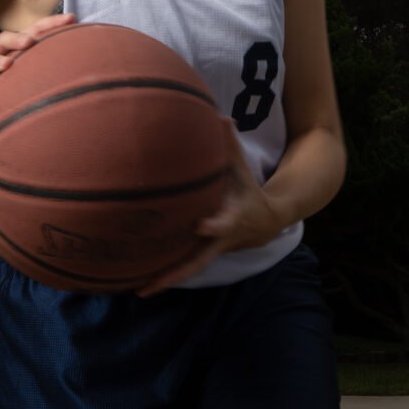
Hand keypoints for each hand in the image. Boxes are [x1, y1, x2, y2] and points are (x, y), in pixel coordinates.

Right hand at [0, 12, 75, 116]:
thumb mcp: (23, 66)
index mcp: (12, 46)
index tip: (71, 18)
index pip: (34, 30)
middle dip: (18, 39)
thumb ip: (46, 61)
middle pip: (5, 40)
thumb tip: (84, 61)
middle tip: (30, 42)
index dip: (51, 23)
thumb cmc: (3, 76)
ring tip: (6, 65)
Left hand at [137, 118, 283, 295]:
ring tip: (139, 290)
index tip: (200, 226)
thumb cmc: (249, 192)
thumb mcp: (243, 170)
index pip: (223, 224)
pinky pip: (187, 266)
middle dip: (176, 273)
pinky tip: (142, 281)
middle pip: (198, 260)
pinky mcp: (205, 254)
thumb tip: (222, 117)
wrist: (268, 224)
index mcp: (232, 219)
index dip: (214, 225)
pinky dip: (168, 274)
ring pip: (190, 268)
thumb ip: (231, 146)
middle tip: (150, 284)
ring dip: (167, 280)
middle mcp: (220, 240)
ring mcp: (212, 250)